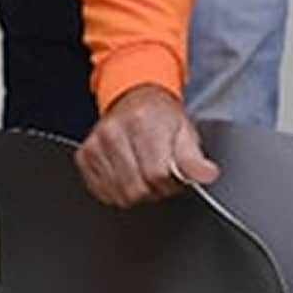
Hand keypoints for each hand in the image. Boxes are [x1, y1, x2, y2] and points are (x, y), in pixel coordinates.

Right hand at [76, 85, 218, 207]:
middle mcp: (115, 131)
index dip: (170, 183)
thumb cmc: (162, 116)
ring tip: (144, 171)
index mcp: (143, 122)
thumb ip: (195, 158)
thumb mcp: (186, 132)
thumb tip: (207, 175)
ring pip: (120, 194)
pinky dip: (118, 190)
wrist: (136, 98)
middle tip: (160, 174)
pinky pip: (102, 192)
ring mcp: (96, 144)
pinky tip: (128, 173)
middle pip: (137, 188)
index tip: (173, 174)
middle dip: (154, 189)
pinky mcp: (85, 156)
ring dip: (136, 191)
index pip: (157, 174)